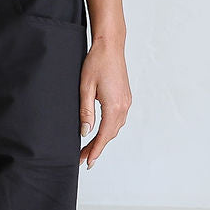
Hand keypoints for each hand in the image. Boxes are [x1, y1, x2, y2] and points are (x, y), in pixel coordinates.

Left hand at [79, 37, 130, 168]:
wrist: (110, 46)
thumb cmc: (96, 63)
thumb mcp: (85, 88)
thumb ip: (85, 112)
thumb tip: (85, 132)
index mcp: (114, 107)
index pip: (103, 136)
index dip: (94, 151)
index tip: (87, 163)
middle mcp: (124, 107)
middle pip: (110, 135)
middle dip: (96, 148)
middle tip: (83, 159)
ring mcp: (126, 102)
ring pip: (115, 128)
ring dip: (103, 139)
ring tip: (88, 148)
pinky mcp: (125, 97)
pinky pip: (118, 119)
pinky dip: (109, 129)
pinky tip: (100, 131)